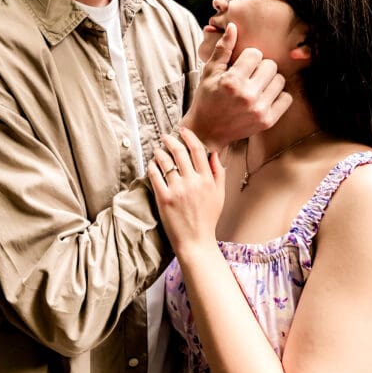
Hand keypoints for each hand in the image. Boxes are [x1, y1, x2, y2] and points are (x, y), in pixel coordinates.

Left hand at [148, 129, 224, 259]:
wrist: (196, 241)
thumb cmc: (207, 219)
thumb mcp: (219, 195)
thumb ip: (218, 173)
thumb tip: (214, 154)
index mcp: (207, 180)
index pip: (197, 150)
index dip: (189, 137)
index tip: (183, 131)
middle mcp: (193, 183)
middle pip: (179, 152)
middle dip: (170, 140)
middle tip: (165, 137)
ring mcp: (177, 190)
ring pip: (165, 162)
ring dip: (159, 152)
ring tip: (157, 150)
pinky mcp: (164, 199)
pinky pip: (155, 175)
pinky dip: (152, 166)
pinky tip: (152, 164)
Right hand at [182, 23, 291, 150]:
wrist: (207, 131)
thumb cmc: (207, 98)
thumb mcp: (210, 72)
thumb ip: (223, 49)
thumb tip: (234, 26)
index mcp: (232, 81)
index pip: (255, 54)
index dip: (247, 57)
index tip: (239, 66)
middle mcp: (248, 96)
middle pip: (271, 65)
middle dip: (260, 67)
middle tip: (249, 76)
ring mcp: (259, 110)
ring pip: (280, 80)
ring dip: (270, 80)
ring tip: (257, 86)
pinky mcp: (267, 121)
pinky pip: (287, 98)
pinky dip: (278, 95)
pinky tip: (265, 96)